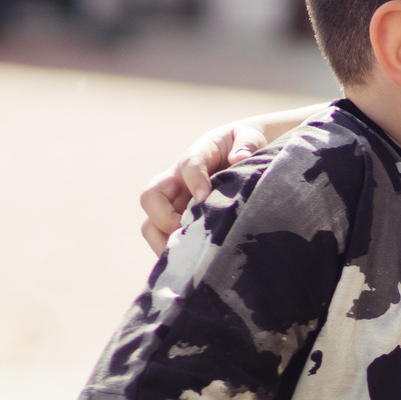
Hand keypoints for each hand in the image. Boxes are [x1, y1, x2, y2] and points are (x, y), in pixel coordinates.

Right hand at [141, 121, 264, 253]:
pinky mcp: (179, 220)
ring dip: (162, 241)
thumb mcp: (250, 136)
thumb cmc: (244, 143)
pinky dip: (174, 252)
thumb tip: (239, 157)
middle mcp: (177, 180)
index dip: (195, 180)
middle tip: (190, 231)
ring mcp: (175, 202)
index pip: (189, 165)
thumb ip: (247, 143)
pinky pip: (164, 239)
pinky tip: (195, 263)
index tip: (205, 198)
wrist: (240, 151)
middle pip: (151, 197)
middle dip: (164, 218)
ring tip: (189, 255)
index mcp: (197, 155)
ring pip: (150, 224)